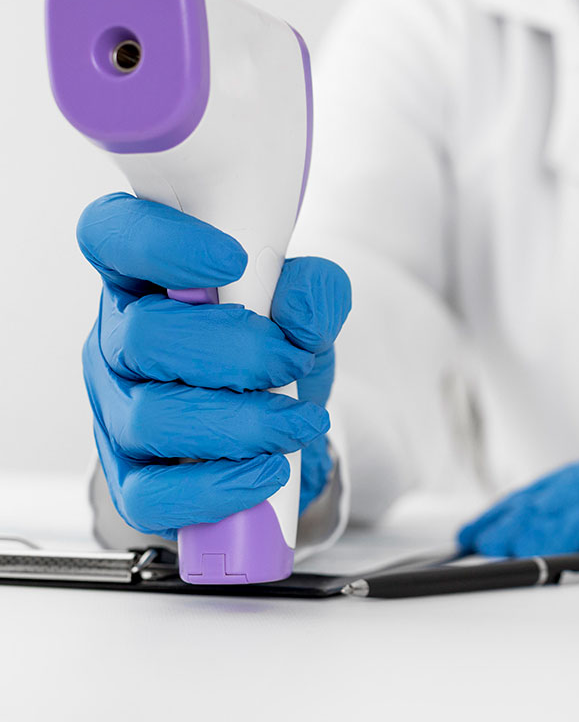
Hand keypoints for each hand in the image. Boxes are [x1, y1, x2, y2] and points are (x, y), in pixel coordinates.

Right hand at [78, 193, 350, 538]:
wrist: (280, 416)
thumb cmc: (275, 343)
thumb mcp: (308, 306)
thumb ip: (313, 292)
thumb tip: (298, 313)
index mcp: (145, 276)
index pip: (113, 235)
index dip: (161, 244)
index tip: (232, 259)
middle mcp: (117, 337)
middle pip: (142, 336)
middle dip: (234, 352)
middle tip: (290, 362)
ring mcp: (116, 408)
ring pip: (150, 418)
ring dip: (240, 424)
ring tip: (295, 424)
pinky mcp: (129, 475)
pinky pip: (148, 495)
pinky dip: (215, 489)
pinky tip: (265, 473)